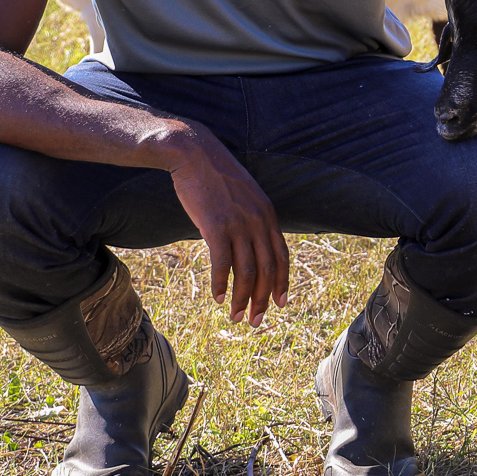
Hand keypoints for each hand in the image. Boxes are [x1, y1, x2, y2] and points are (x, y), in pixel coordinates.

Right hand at [167, 127, 289, 325]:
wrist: (194, 154)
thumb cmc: (215, 176)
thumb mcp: (244, 196)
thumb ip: (251, 218)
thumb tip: (250, 243)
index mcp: (268, 215)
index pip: (282, 256)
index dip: (282, 282)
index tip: (281, 303)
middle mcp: (258, 221)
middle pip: (267, 270)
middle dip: (264, 299)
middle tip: (256, 321)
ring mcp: (238, 224)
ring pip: (247, 272)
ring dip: (243, 298)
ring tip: (236, 316)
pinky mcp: (216, 226)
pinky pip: (222, 263)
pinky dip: (220, 284)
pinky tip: (217, 297)